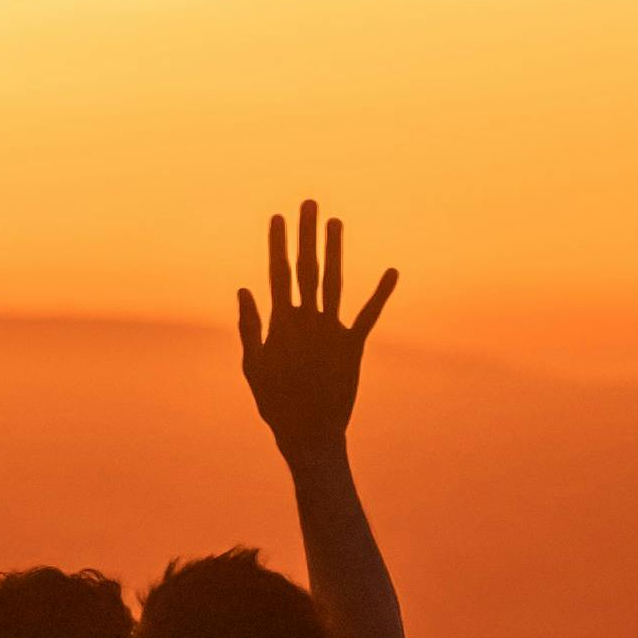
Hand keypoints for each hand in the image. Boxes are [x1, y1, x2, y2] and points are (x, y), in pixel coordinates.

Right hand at [232, 202, 398, 456]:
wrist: (310, 434)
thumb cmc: (275, 403)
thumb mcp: (253, 365)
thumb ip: (249, 326)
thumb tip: (244, 289)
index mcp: (280, 324)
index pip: (278, 274)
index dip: (277, 244)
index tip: (277, 217)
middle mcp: (307, 321)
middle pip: (306, 269)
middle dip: (307, 234)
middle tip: (309, 203)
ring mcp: (332, 332)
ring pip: (334, 282)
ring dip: (335, 250)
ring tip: (336, 222)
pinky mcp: (353, 347)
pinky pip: (369, 316)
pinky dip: (381, 293)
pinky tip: (392, 271)